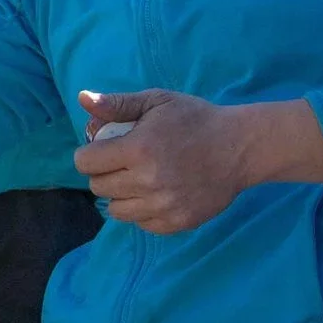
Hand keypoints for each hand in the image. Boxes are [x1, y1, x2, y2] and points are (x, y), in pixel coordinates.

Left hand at [71, 89, 264, 233]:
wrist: (240, 147)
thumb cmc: (195, 119)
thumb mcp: (156, 101)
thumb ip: (117, 104)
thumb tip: (81, 99)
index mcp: (138, 149)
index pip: (86, 163)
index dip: (88, 155)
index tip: (101, 150)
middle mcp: (148, 181)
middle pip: (98, 187)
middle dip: (103, 173)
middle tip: (120, 163)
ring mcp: (164, 205)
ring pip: (116, 210)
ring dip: (120, 194)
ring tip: (136, 179)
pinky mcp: (179, 222)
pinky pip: (142, 224)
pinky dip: (142, 211)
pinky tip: (155, 193)